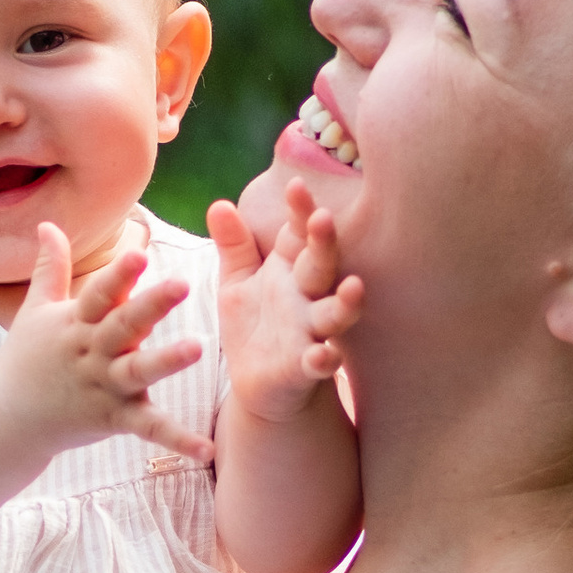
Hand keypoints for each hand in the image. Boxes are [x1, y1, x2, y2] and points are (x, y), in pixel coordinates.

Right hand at [0, 225, 212, 466]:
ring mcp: (103, 386)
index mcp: (76, 323)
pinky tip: (205, 450)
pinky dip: (177, 439)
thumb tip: (46, 223)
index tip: (139, 254)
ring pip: (137, 371)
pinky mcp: (114, 418)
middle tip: (181, 283)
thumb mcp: (35, 310)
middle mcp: (91, 352)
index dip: (118, 275)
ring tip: (197, 347)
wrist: (7, 416)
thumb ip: (49, 267)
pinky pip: (148, 428)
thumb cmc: (27, 356)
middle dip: (150, 304)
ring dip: (166, 360)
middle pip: (123, 325)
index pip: (99, 294)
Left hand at [208, 182, 364, 425]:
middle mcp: (306, 297)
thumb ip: (233, 245)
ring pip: (334, 313)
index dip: (300, 212)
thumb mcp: (237, 281)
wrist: (259, 385)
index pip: (298, 235)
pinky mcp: (305, 367)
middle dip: (324, 243)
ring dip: (346, 302)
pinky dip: (323, 359)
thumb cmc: (254, 325)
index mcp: (289, 270)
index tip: (296, 186)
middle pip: (321, 265)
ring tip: (354, 287)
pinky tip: (322, 355)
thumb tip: (218, 204)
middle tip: (324, 218)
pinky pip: (319, 362)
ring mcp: (310, 332)